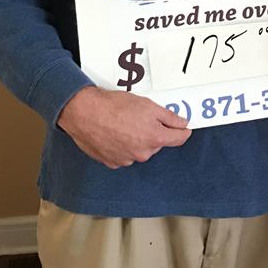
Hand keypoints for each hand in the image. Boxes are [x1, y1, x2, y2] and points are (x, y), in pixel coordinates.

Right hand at [57, 85, 191, 167]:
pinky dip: (123, 145)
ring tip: (123, 123)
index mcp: (154, 138)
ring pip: (140, 149)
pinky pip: (124, 154)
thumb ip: (169, 117)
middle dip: (154, 131)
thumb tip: (183, 124)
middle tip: (141, 117)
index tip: (183, 126)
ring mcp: (126, 159)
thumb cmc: (114, 106)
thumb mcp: (148, 105)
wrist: (85, 113)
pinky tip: (114, 132)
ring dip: (137, 139)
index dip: (182, 130)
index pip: (179, 139)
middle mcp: (142, 153)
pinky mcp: (112, 162)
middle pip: (157, 143)